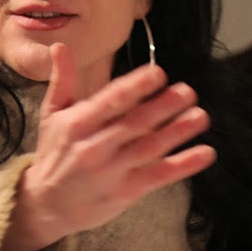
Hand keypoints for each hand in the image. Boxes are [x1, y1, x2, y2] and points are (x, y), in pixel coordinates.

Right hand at [11, 42, 215, 250]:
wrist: (47, 204)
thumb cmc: (53, 153)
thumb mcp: (51, 114)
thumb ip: (62, 79)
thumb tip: (59, 46)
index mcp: (78, 123)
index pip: (111, 101)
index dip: (136, 87)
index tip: (158, 73)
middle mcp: (94, 146)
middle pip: (135, 123)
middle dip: (164, 106)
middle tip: (187, 91)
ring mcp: (111, 171)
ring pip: (150, 148)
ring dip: (178, 131)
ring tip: (200, 116)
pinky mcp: (125, 192)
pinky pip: (158, 176)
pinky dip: (183, 165)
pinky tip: (205, 153)